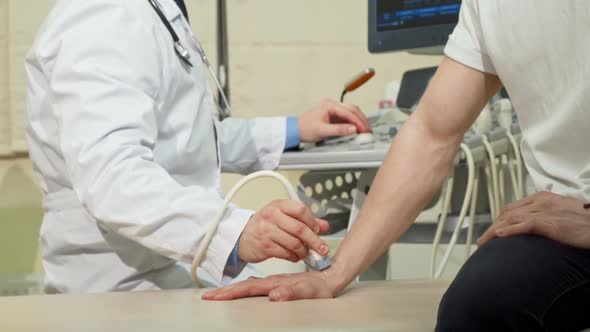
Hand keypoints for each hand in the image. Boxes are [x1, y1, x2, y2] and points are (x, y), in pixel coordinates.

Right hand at [202, 271, 336, 300]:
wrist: (330, 274)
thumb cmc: (321, 285)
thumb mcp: (308, 291)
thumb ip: (292, 292)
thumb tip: (274, 295)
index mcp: (275, 284)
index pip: (248, 289)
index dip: (230, 293)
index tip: (214, 296)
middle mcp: (273, 283)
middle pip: (244, 287)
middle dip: (225, 292)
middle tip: (208, 297)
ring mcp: (275, 283)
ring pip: (250, 286)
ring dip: (233, 290)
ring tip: (219, 294)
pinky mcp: (279, 285)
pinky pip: (258, 287)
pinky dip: (246, 289)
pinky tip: (243, 290)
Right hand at [239, 200, 329, 262]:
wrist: (243, 237)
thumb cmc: (265, 225)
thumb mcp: (283, 217)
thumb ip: (304, 220)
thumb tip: (325, 226)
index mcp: (278, 205)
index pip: (300, 209)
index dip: (312, 221)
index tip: (318, 230)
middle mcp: (272, 216)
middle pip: (300, 229)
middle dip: (314, 241)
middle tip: (322, 249)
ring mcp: (267, 231)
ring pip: (294, 243)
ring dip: (304, 251)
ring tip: (305, 253)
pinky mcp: (265, 246)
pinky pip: (286, 253)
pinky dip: (294, 257)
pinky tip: (295, 256)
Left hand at [298, 99, 370, 141]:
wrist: (295, 130)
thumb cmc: (304, 128)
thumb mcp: (322, 131)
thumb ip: (338, 130)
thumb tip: (353, 129)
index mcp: (329, 105)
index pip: (348, 112)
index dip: (358, 122)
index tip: (364, 130)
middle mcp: (332, 104)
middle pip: (352, 109)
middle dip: (361, 119)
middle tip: (368, 129)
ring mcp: (332, 109)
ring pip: (350, 112)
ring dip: (358, 120)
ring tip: (364, 129)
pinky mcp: (333, 115)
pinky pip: (346, 117)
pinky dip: (353, 122)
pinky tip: (357, 128)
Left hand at [477, 191, 589, 248]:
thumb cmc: (586, 220)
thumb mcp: (564, 211)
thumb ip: (548, 213)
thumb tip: (536, 222)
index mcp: (543, 197)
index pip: (513, 207)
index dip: (499, 219)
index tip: (491, 230)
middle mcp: (541, 202)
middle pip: (508, 213)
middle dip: (493, 226)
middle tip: (483, 239)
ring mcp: (545, 211)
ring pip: (511, 219)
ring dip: (494, 231)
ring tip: (483, 242)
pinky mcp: (549, 223)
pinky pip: (523, 226)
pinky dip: (508, 231)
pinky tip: (497, 237)